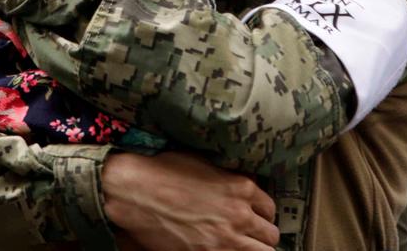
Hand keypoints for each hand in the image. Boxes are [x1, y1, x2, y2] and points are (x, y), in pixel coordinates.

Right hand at [102, 152, 279, 250]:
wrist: (136, 191)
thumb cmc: (163, 171)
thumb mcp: (203, 165)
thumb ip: (228, 180)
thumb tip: (238, 191)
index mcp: (241, 188)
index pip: (269, 209)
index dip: (262, 216)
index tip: (254, 220)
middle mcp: (240, 214)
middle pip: (270, 236)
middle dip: (261, 237)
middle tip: (250, 239)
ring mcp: (226, 239)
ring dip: (254, 250)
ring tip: (240, 247)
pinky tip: (224, 250)